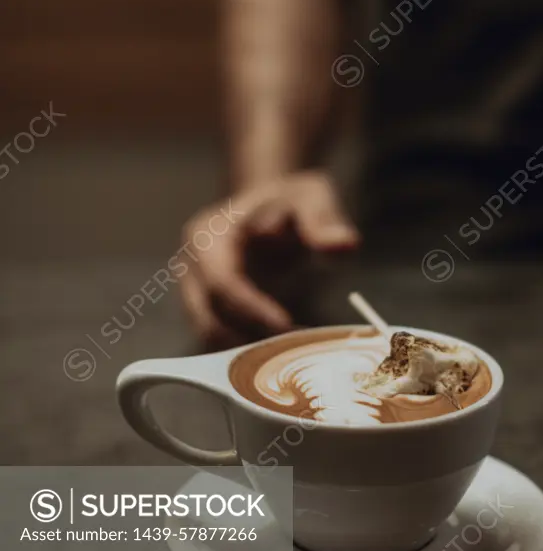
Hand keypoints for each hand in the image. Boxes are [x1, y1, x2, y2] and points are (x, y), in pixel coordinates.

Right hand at [180, 170, 359, 346]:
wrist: (271, 207)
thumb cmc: (291, 201)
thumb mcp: (311, 198)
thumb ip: (324, 221)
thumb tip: (345, 243)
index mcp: (207, 236)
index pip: (223, 283)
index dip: (251, 309)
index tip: (286, 325)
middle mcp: (190, 265)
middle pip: (209, 317)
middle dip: (249, 337)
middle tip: (293, 349)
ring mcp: (192, 290)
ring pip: (211, 336)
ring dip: (246, 352)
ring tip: (291, 350)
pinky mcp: (204, 309)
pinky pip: (220, 340)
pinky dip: (245, 352)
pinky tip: (279, 351)